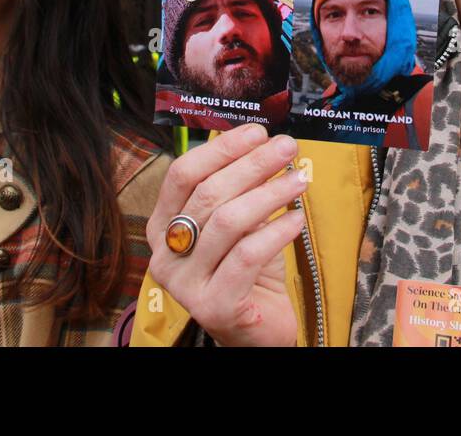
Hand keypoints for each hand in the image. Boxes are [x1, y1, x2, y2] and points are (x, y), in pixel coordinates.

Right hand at [145, 122, 307, 346]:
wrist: (257, 329)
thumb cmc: (247, 268)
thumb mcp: (239, 221)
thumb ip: (240, 188)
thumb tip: (264, 141)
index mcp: (161, 225)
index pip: (183, 175)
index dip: (221, 149)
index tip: (258, 132)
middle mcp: (164, 254)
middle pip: (207, 195)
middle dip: (252, 165)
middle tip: (287, 148)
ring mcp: (184, 284)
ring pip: (228, 222)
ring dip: (269, 194)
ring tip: (299, 180)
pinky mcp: (213, 307)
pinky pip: (247, 256)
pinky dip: (277, 232)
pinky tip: (297, 219)